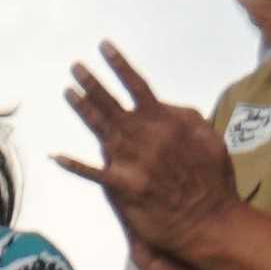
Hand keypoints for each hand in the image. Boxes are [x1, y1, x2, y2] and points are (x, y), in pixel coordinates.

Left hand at [53, 45, 240, 269]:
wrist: (211, 221)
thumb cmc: (214, 181)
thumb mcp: (210, 139)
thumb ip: (186, 118)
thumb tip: (165, 105)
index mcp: (167, 123)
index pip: (138, 87)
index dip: (120, 66)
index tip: (104, 48)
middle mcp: (147, 137)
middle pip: (113, 104)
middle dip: (92, 83)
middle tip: (75, 66)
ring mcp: (134, 161)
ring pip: (101, 128)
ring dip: (83, 109)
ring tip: (67, 91)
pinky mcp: (125, 187)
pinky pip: (94, 173)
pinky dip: (75, 165)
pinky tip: (56, 156)